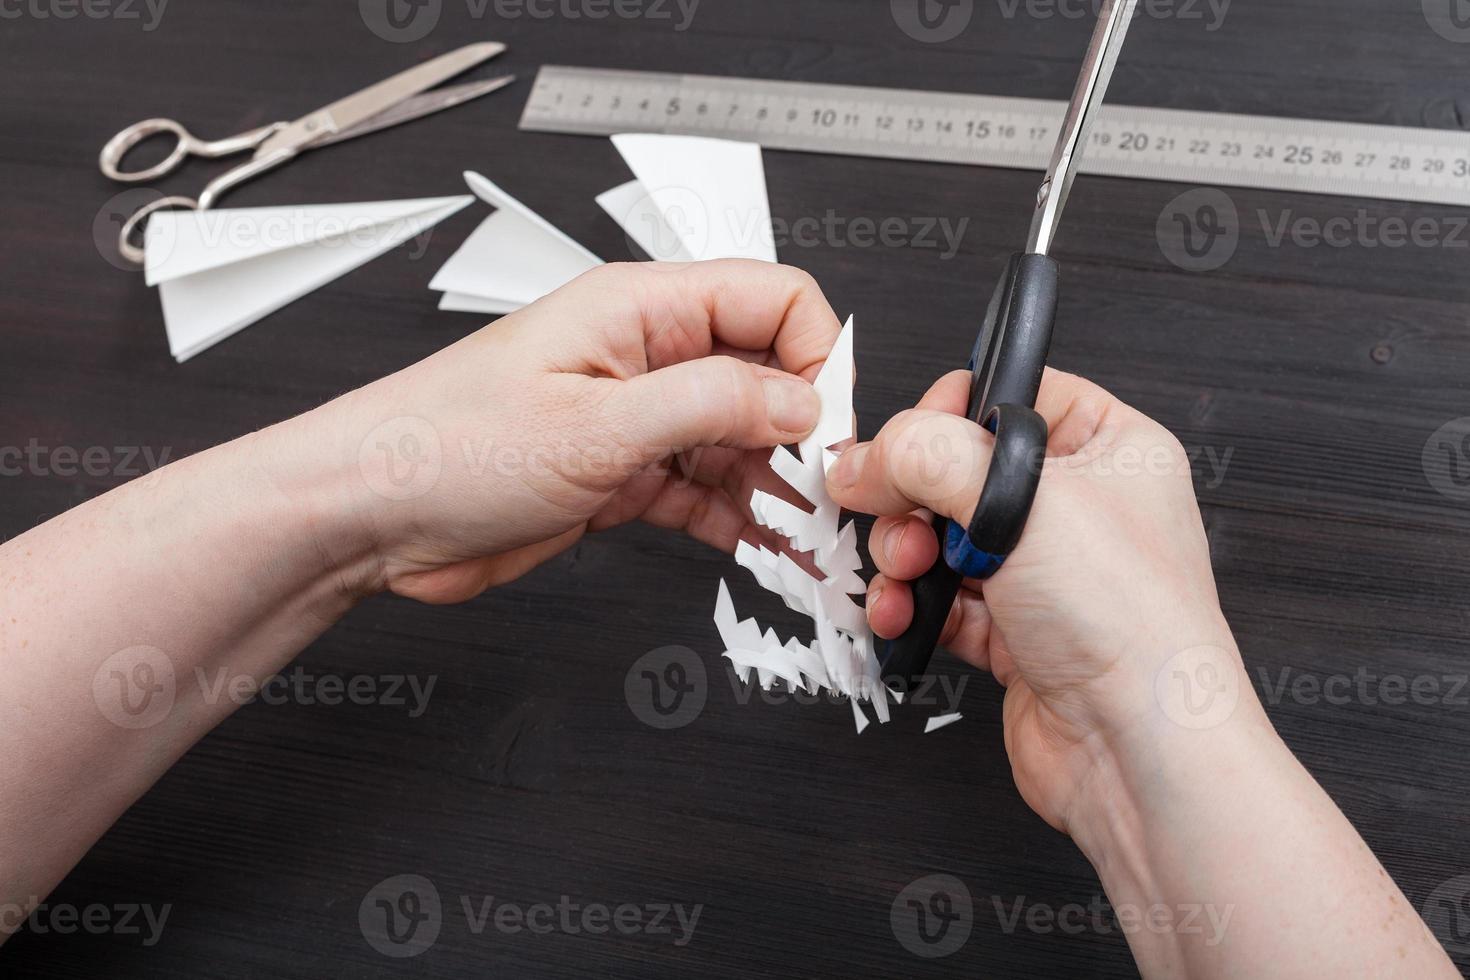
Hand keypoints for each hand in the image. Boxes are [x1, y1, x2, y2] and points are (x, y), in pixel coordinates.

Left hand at [307, 260, 842, 604]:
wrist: (368, 517)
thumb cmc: (440, 445)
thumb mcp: (595, 423)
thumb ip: (710, 404)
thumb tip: (800, 399)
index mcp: (640, 309)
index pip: (772, 301)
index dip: (817, 356)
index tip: (828, 426)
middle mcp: (646, 357)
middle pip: (766, 377)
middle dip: (804, 435)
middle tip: (826, 497)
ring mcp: (636, 419)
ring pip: (741, 443)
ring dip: (778, 489)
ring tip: (810, 539)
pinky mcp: (622, 476)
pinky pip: (705, 492)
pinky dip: (739, 522)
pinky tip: (764, 550)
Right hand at [824, 368, 1245, 832]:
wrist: (1138, 751)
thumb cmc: (1131, 626)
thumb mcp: (1022, 500)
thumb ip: (926, 456)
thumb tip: (862, 456)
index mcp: (1111, 450)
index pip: (1010, 396)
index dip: (949, 414)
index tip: (908, 446)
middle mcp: (1080, 509)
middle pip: (958, 471)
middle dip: (910, 500)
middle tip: (900, 521)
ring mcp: (1047, 575)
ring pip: (940, 538)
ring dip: (903, 557)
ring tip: (905, 577)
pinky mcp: (1016, 634)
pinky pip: (941, 602)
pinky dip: (912, 607)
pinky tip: (902, 616)